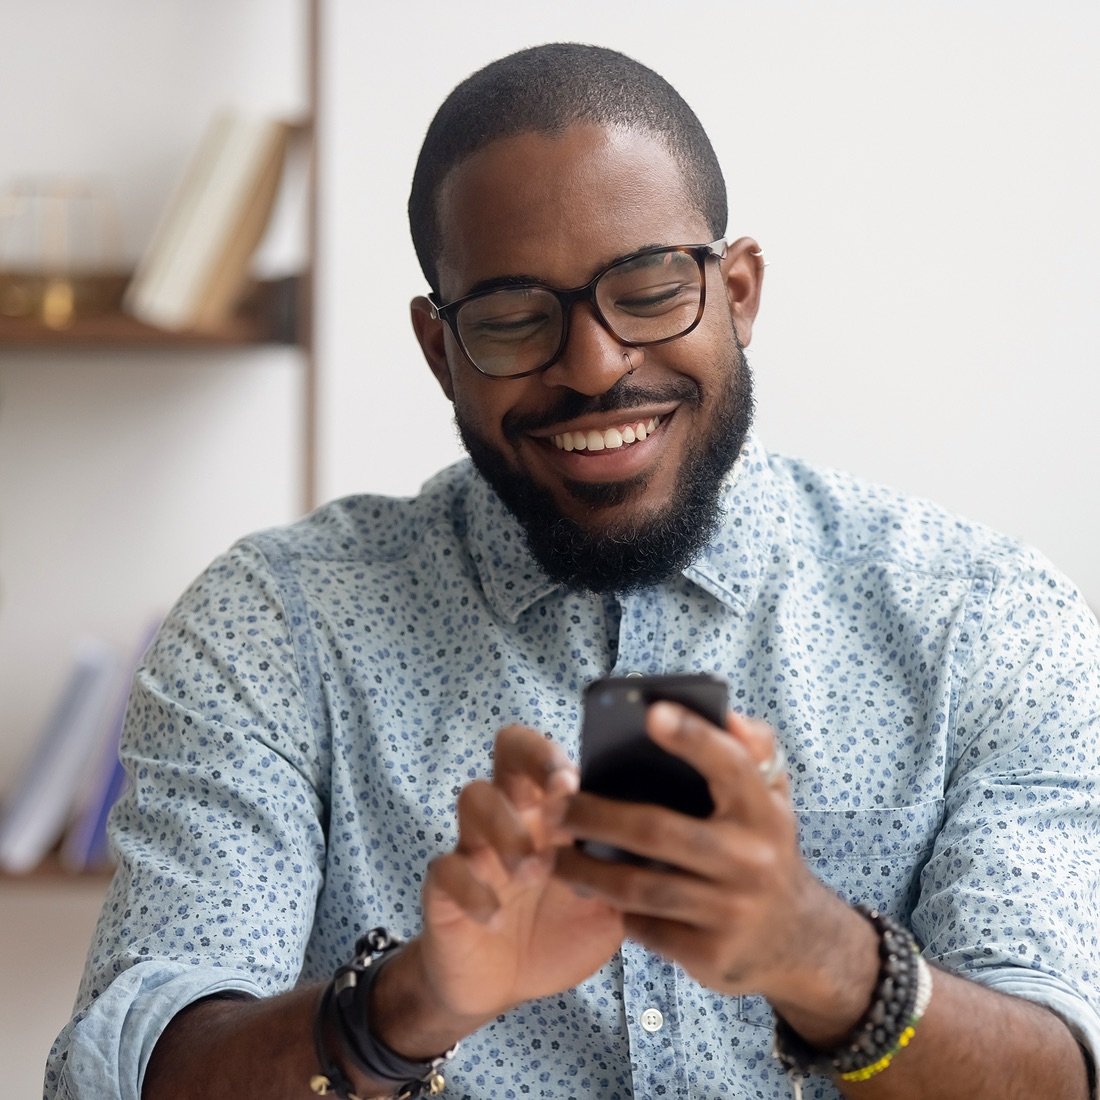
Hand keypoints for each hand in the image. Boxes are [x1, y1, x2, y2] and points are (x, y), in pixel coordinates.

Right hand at [407, 724, 624, 1027]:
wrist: (503, 985)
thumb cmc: (560, 929)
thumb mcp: (607, 903)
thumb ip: (630, 872)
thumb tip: (675, 845)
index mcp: (552, 810)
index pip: (547, 751)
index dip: (554, 754)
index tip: (575, 781)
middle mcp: (513, 814)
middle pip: (506, 749)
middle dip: (530, 761)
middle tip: (554, 795)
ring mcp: (474, 846)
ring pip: (473, 797)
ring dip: (505, 828)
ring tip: (531, 870)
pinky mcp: (445, 886)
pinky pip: (446, 869)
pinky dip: (472, 889)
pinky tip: (495, 917)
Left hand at [555, 703, 855, 1008]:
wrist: (798, 942)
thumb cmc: (765, 848)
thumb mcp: (773, 799)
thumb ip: (754, 751)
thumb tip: (730, 717)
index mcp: (764, 812)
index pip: (731, 765)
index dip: (693, 737)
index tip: (651, 712)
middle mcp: (751, 860)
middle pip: (656, 831)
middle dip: (594, 817)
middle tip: (552, 807)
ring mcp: (731, 911)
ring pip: (639, 887)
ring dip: (586, 870)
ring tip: (552, 854)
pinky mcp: (710, 955)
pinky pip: (644, 927)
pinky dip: (613, 909)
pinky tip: (591, 893)